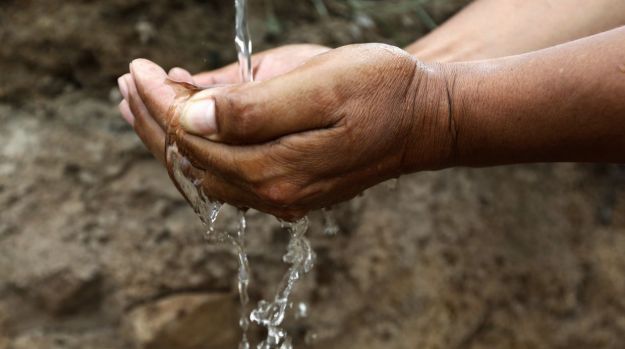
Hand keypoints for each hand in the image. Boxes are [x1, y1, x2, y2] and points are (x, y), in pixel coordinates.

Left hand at [119, 44, 453, 219]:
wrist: (423, 120)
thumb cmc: (380, 90)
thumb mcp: (321, 83)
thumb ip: (255, 106)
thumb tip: (192, 113)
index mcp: (277, 168)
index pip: (194, 136)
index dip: (160, 101)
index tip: (139, 70)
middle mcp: (273, 193)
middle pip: (191, 160)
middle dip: (153, 120)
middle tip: (126, 85)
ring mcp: (280, 196)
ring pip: (204, 171)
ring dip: (168, 137)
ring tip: (139, 105)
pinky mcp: (288, 190)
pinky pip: (226, 175)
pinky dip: (197, 148)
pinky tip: (185, 127)